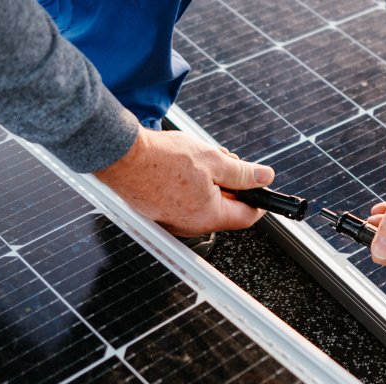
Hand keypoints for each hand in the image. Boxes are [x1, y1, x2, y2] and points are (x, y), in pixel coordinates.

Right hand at [94, 126, 274, 236]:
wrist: (121, 156)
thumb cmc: (162, 159)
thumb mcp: (214, 160)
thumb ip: (242, 173)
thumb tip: (264, 177)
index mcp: (209, 217)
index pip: (247, 216)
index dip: (258, 198)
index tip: (261, 183)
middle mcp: (191, 225)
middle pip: (225, 208)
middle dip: (231, 184)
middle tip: (225, 161)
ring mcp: (173, 221)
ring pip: (204, 203)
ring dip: (210, 181)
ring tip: (201, 158)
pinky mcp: (159, 212)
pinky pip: (184, 202)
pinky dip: (190, 185)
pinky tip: (183, 165)